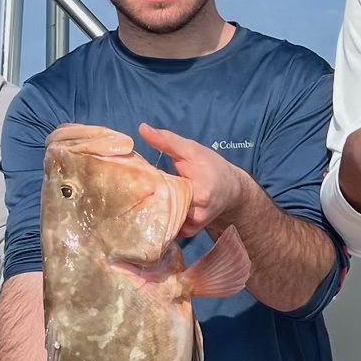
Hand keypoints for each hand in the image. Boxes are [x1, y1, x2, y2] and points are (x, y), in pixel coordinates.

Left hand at [138, 124, 253, 235]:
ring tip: (137, 203)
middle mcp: (197, 213)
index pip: (163, 193)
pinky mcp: (189, 232)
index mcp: (199, 192)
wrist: (231, 190)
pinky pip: (169, 230)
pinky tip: (151, 211)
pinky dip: (159, 222)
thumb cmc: (212, 166)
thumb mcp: (192, 150)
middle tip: (129, 193)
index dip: (145, 187)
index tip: (132, 181)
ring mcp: (193, 226)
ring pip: (164, 223)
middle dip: (145, 201)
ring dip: (150, 213)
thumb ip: (167, 140)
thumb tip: (142, 128)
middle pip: (162, 211)